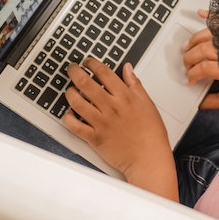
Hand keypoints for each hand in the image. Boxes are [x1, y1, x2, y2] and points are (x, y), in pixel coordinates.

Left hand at [63, 59, 177, 198]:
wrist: (149, 157)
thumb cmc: (151, 133)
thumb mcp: (148, 102)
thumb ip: (135, 84)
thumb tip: (128, 68)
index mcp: (125, 96)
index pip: (104, 72)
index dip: (92, 63)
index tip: (88, 62)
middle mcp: (111, 107)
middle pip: (86, 83)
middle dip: (75, 72)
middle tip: (72, 68)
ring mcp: (101, 122)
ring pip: (76, 102)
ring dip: (69, 93)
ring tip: (69, 90)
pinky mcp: (94, 138)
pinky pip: (74, 125)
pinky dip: (67, 118)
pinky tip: (69, 114)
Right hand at [184, 9, 218, 109]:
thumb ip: (214, 102)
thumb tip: (199, 103)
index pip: (202, 69)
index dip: (192, 74)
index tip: (190, 79)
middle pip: (201, 50)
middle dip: (189, 58)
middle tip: (186, 64)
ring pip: (207, 34)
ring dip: (194, 40)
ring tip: (188, 47)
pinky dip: (209, 14)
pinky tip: (200, 13)